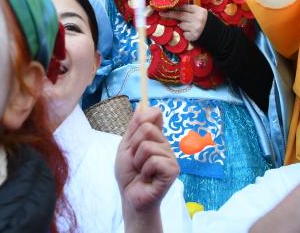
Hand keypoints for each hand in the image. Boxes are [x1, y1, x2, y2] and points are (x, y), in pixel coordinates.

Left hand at [115, 106, 178, 230]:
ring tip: (141, 171)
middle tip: (135, 160)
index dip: (140, 121)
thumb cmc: (129, 174)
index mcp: (156, 137)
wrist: (130, 197)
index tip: (134, 135)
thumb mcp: (126, 146)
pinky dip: (145, 170)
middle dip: (133, 145)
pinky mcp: (173, 170)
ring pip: (148, 146)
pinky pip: (154, 160)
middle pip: (147, 128)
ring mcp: (171, 157)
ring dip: (138, 161)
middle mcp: (166, 144)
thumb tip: (141, 104)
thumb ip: (134, 126)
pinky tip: (148, 178)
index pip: (153, 114)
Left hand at [158, 4, 207, 41]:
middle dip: (170, 14)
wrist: (218, 36)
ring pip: (181, 25)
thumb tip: (177, 10)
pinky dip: (187, 33)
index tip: (167, 7)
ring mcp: (195, 28)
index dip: (175, 7)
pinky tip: (193, 33)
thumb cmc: (208, 23)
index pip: (184, 7)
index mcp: (199, 11)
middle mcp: (197, 19)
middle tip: (161, 14)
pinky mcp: (193, 36)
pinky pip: (184, 33)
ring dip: (183, 26)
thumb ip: (191, 11)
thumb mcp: (202, 14)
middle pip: (180, 15)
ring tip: (192, 27)